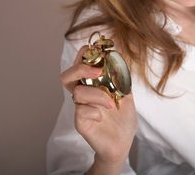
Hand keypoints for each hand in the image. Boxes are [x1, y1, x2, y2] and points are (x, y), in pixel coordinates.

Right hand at [60, 46, 137, 165]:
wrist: (123, 142)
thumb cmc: (123, 118)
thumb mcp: (126, 92)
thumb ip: (121, 77)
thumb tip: (117, 57)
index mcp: (92, 84)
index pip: (81, 64)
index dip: (85, 54)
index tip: (101, 52)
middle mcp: (83, 94)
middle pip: (67, 75)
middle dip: (81, 69)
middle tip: (98, 72)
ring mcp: (79, 108)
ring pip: (78, 92)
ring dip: (98, 95)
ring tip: (112, 104)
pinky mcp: (79, 121)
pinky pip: (82, 110)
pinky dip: (96, 111)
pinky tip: (103, 118)